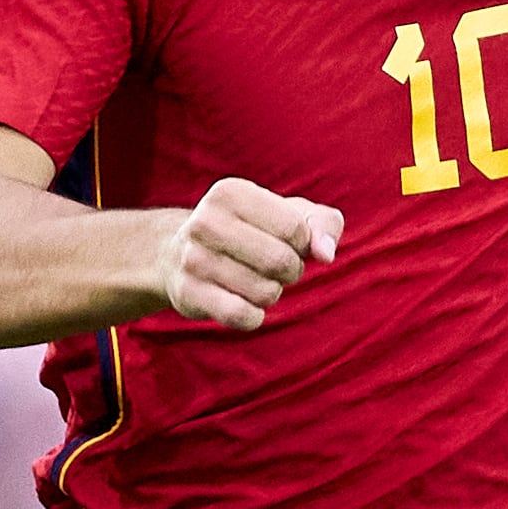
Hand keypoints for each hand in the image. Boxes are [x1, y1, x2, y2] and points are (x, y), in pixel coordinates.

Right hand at [155, 179, 340, 331]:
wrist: (180, 256)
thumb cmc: (251, 231)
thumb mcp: (289, 214)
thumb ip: (323, 225)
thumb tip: (326, 255)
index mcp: (231, 192)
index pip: (295, 228)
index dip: (303, 244)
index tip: (288, 242)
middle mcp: (206, 221)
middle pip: (281, 261)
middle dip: (291, 271)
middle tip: (276, 268)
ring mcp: (193, 258)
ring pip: (265, 292)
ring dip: (271, 293)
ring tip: (254, 281)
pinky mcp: (188, 294)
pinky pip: (242, 316)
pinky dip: (254, 316)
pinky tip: (244, 304)